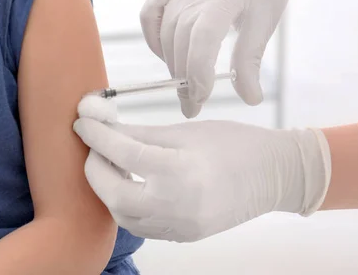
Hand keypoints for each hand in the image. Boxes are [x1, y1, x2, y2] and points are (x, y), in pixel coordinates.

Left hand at [74, 95, 330, 241]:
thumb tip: (102, 126)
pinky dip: (125, 205)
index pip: (122, 152)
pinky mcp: (181, 236)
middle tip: (93, 145)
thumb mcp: (185, 131)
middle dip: (95, 167)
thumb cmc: (235, 144)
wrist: (275, 175)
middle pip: (114, 192)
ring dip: (107, 188)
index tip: (82, 121)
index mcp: (180, 172)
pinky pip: (140, 225)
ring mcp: (179, 227)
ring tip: (109, 163)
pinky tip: (127, 184)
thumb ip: (140, 133)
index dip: (96, 135)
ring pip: (122, 214)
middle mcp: (176, 206)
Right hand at [140, 0, 312, 116]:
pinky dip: (154, 38)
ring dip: (171, 61)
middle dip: (184, 75)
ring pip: (164, 29)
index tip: (201, 97)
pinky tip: (167, 54)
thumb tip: (250, 99)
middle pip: (181, 37)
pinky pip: (150, 12)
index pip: (204, 36)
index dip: (198, 70)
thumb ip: (251, 60)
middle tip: (192, 104)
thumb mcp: (266, 22)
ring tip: (184, 82)